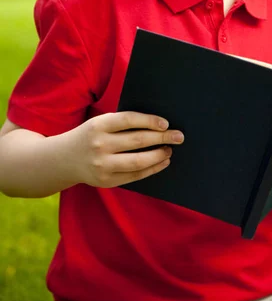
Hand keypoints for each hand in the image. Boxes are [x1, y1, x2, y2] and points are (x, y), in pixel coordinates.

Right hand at [67, 111, 183, 187]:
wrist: (63, 159)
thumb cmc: (90, 136)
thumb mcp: (100, 123)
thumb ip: (122, 123)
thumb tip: (157, 125)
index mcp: (99, 125)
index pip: (130, 120)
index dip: (150, 121)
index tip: (165, 123)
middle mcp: (100, 145)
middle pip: (138, 140)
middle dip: (162, 138)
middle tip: (179, 136)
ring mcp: (103, 165)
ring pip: (138, 161)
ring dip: (159, 155)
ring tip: (170, 150)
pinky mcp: (106, 181)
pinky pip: (135, 175)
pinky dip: (152, 169)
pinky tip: (162, 162)